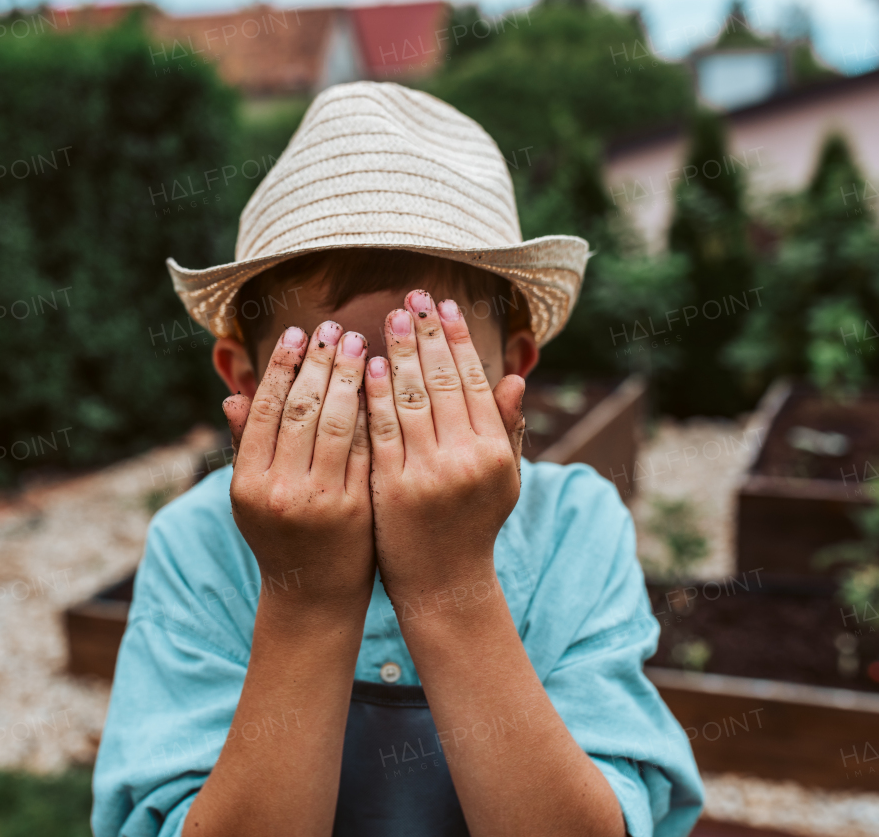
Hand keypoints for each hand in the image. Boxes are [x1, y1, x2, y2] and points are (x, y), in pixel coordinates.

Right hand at [222, 322, 375, 619]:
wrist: (315, 593)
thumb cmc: (281, 535)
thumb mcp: (250, 496)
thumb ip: (247, 446)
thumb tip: (231, 398)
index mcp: (248, 483)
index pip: (265, 410)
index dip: (280, 367)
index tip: (296, 333)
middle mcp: (280, 491)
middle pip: (302, 410)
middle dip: (319, 363)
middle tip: (335, 328)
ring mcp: (320, 501)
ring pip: (337, 424)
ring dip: (349, 379)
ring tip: (359, 344)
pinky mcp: (357, 508)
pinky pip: (365, 449)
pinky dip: (373, 413)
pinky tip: (382, 383)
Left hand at [363, 291, 525, 605]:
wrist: (443, 581)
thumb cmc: (472, 523)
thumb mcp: (502, 479)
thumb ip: (504, 428)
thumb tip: (512, 378)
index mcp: (494, 452)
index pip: (475, 381)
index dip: (458, 340)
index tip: (443, 306)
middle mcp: (466, 460)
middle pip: (444, 383)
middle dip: (427, 336)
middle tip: (412, 298)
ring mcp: (428, 475)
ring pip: (411, 401)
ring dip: (398, 355)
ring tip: (390, 319)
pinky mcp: (393, 489)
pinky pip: (381, 432)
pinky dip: (374, 396)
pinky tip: (366, 367)